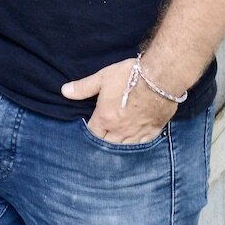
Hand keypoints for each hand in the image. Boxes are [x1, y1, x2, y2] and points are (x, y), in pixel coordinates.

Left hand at [62, 58, 177, 143]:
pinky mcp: (152, 131)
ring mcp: (137, 132)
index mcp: (105, 119)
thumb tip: (64, 91)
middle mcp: (120, 130)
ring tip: (116, 142)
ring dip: (119, 145)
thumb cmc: (129, 76)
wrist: (160, 78)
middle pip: (107, 144)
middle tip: (103, 135)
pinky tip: (135, 140)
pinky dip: (137, 144)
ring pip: (124, 147)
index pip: (92, 133)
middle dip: (103, 141)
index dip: (90, 130)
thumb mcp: (102, 78)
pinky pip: (142, 144)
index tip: (91, 126)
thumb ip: (83, 87)